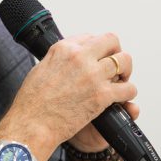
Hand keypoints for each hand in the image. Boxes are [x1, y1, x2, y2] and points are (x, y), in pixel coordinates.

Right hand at [0, 32, 136, 160]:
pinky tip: (122, 97)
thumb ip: (59, 60)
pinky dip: (128, 92)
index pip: (90, 37)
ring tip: (121, 80)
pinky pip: (128, 88)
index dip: (97, 48)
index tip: (98, 56)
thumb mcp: (41, 68)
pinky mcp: (102, 95)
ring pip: (124, 61)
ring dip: (125, 71)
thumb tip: (69, 61)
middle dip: (115, 52)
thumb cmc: (32, 102)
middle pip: (111, 42)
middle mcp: (80, 57)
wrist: (32, 124)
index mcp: (64, 49)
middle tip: (114, 65)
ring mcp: (93, 75)